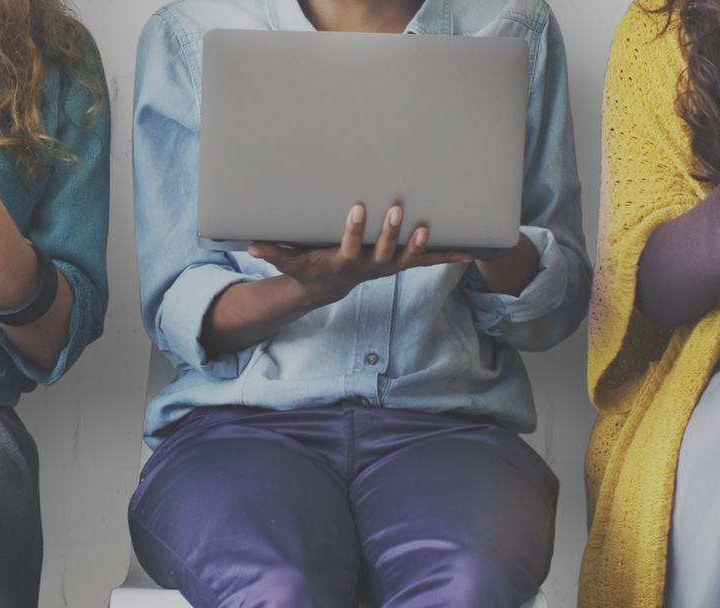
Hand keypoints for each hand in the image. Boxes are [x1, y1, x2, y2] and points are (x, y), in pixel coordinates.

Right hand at [245, 203, 471, 308]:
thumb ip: (273, 253)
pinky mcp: (399, 264)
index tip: (357, 207)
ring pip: (408, 258)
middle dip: (390, 233)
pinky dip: (446, 256)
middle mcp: (369, 267)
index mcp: (343, 263)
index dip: (354, 231)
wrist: (328, 286)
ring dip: (420, 245)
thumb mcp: (290, 263)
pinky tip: (468, 251)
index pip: (348, 247)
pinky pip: (425, 262)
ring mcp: (387, 267)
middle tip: (396, 208)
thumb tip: (250, 246)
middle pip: (383, 252)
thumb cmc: (309, 268)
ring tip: (427, 227)